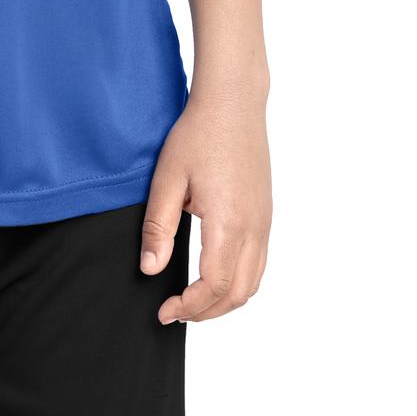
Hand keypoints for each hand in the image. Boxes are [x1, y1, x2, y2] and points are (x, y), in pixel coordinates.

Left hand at [138, 84, 271, 324]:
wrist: (233, 103)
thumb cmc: (198, 134)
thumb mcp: (168, 179)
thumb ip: (159, 227)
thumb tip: (150, 270)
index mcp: (229, 223)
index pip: (213, 286)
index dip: (188, 307)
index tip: (163, 311)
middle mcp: (254, 228)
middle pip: (237, 294)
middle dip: (205, 312)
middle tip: (174, 312)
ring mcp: (264, 222)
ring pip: (252, 282)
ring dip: (224, 301)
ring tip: (192, 300)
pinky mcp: (266, 214)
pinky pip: (259, 264)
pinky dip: (238, 282)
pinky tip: (214, 275)